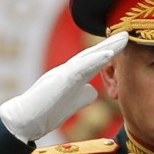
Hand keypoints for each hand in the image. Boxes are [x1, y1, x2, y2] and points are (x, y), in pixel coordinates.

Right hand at [0, 32, 128, 142]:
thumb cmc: (46, 112)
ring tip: (124, 38)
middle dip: (112, 44)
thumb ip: (82, 94)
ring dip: (107, 47)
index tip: (125, 43)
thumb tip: (94, 90)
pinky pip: (81, 67)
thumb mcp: (70, 101)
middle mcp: (68, 70)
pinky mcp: (61, 80)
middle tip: (128, 33)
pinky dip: (95, 60)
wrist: (25, 120)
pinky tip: (109, 54)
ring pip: (89, 56)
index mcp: (72, 75)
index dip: (110, 51)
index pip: (94, 60)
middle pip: (93, 53)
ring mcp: (64, 73)